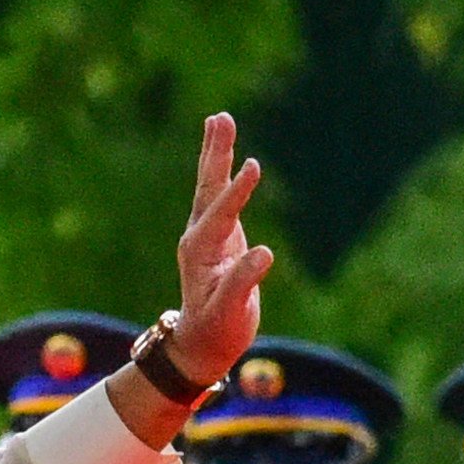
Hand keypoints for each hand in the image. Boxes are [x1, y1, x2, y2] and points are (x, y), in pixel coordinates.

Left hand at [164, 113, 276, 390]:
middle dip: (216, 154)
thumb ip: (244, 283)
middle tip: (220, 118)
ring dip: (216, 153)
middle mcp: (199, 236)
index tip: (253, 166)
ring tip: (220, 120)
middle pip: (208, 188)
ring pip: (211, 187)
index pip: (220, 215)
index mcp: (200, 252)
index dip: (236, 192)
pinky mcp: (219, 236)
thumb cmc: (217, 331)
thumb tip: (264, 254)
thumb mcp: (231, 312)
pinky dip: (223, 173)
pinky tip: (228, 157)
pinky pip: (220, 197)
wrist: (201, 344)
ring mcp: (207, 234)